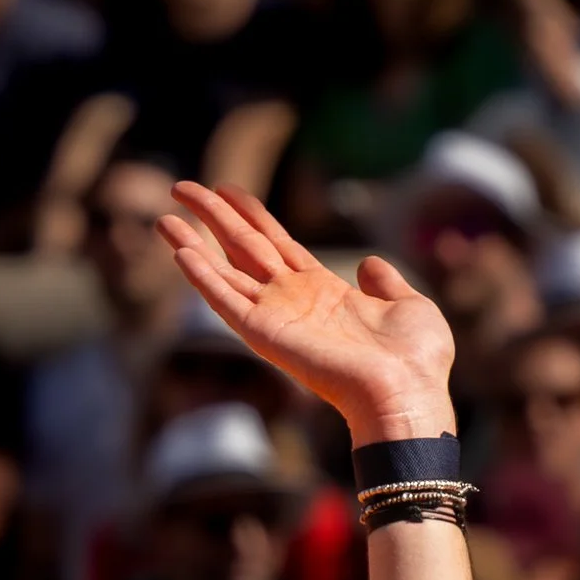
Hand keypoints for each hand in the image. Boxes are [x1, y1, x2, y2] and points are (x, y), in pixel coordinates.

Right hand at [161, 184, 454, 442]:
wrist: (407, 393)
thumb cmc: (416, 361)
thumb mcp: (409, 306)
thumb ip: (387, 282)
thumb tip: (370, 262)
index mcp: (324, 291)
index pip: (278, 245)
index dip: (252, 215)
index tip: (229, 191)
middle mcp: (293, 301)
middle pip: (243, 247)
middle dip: (214, 215)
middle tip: (183, 187)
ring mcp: (276, 316)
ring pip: (224, 270)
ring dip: (191, 243)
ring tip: (163, 217)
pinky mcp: (265, 333)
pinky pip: (225, 300)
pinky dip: (201, 275)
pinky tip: (179, 250)